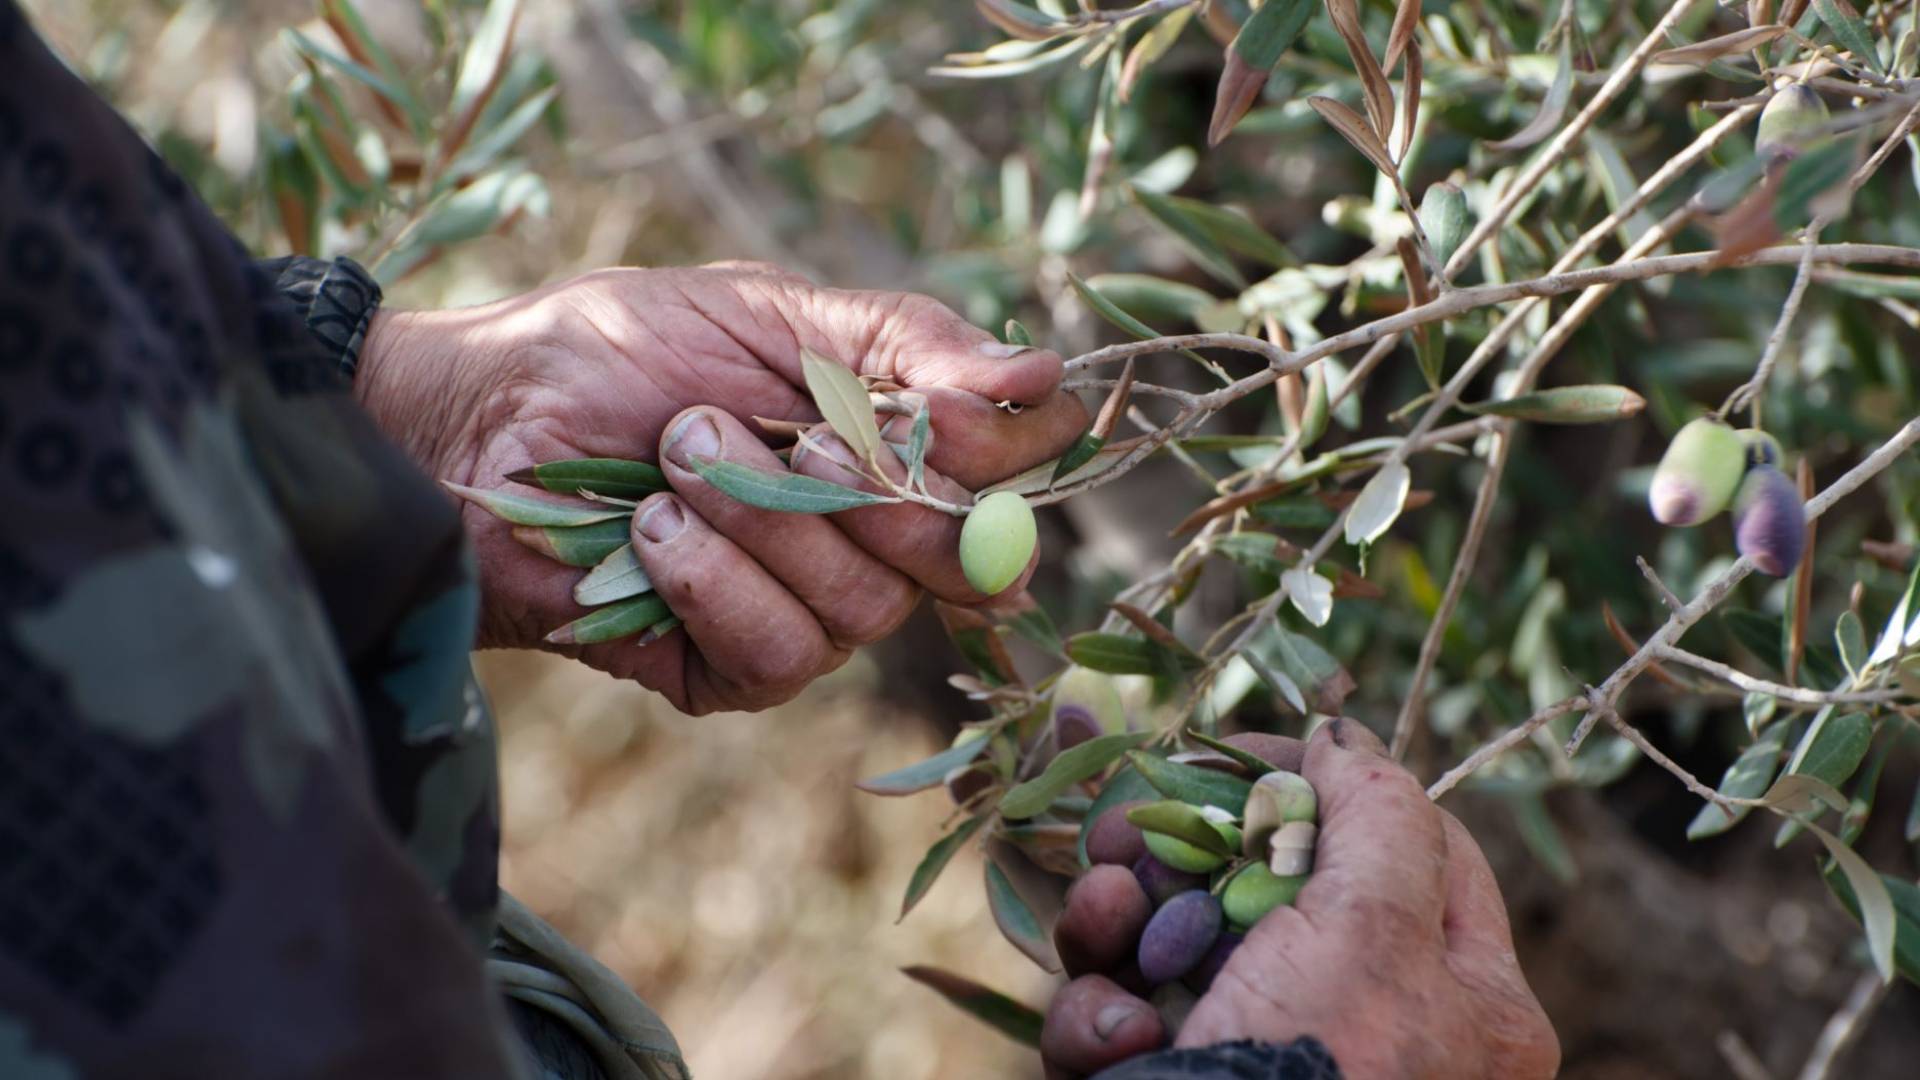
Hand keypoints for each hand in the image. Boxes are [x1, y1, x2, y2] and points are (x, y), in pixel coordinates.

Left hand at [355, 262, 1085, 712]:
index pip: (1011, 479)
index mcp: (894, 450)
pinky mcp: (731, 672)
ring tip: (676, 451)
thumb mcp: (771, 311)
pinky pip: (779, 652)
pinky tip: (651, 529)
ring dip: (766, 517)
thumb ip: (906, 343)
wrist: (479, 415)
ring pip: (865, 606)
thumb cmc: (619, 349)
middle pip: (958, 556)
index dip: (1000, 455)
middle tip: (796, 435)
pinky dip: (713, 579)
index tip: (938, 412)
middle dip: (879, 490)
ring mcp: (806, 614)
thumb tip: (1046, 375)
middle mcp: (870, 543)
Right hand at [1041, 721, 1558, 1079]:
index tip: (1237, 750)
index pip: (1417, 846)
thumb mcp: (1374, 934)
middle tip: (1122, 829)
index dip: (1326, 781)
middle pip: (1275, 885)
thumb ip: (1379, 817)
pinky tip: (1111, 1042)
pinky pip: (1131, 1021)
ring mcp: (1274, 1069)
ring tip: (1101, 923)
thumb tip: (1344, 741)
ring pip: (1181, 944)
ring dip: (1120, 921)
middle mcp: (1377, 1033)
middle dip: (1186, 850)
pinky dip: (1102, 1019)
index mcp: (1468, 1001)